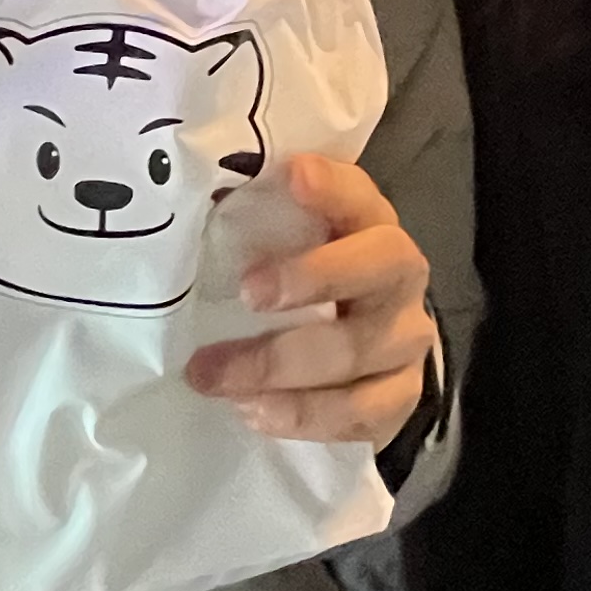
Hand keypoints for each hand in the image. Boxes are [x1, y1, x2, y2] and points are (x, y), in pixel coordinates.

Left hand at [186, 152, 440, 447]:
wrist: (370, 362)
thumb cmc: (308, 290)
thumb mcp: (292, 251)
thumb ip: (261, 229)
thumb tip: (184, 211)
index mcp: (370, 225)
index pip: (362, 196)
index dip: (333, 187)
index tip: (293, 175)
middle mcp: (399, 277)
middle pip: (377, 268)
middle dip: (311, 278)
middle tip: (247, 293)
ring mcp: (406, 340)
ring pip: (357, 350)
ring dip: (278, 366)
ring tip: (214, 376)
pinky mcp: (399, 397)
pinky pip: (358, 411)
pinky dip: (302, 415)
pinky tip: (253, 412)